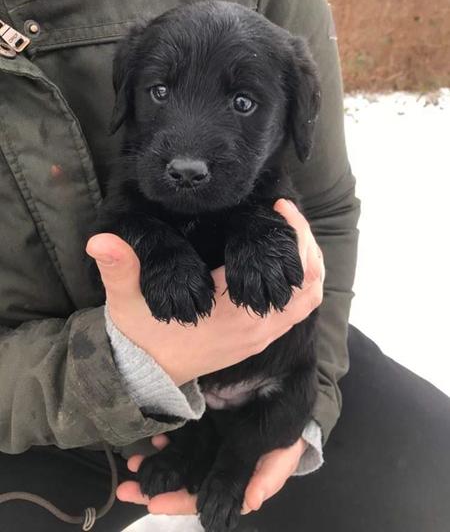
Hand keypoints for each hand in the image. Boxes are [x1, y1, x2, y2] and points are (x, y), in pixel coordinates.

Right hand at [86, 198, 323, 385]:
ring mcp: (262, 335)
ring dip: (307, 260)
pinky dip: (302, 281)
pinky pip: (299, 309)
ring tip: (289, 229)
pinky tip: (283, 258)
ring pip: (309, 296)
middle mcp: (255, 326)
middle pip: (307, 281)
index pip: (276, 269)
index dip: (287, 234)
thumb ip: (118, 270)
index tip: (277, 204)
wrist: (150, 375)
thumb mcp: (125, 302)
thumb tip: (101, 240)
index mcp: (229, 312)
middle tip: (285, 209)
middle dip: (304, 240)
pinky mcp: (261, 338)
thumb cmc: (141, 336)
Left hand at [116, 434, 307, 513]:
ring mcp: (206, 443)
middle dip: (154, 487)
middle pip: (181, 481)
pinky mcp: (202, 421)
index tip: (155, 503)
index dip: (179, 502)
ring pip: (176, 458)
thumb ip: (268, 478)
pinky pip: (181, 432)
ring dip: (155, 462)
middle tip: (127, 489)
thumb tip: (251, 503)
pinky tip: (155, 438)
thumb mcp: (282, 457)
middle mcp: (214, 466)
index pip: (203, 499)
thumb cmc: (288, 436)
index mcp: (231, 481)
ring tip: (134, 462)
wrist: (286, 398)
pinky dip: (166, 437)